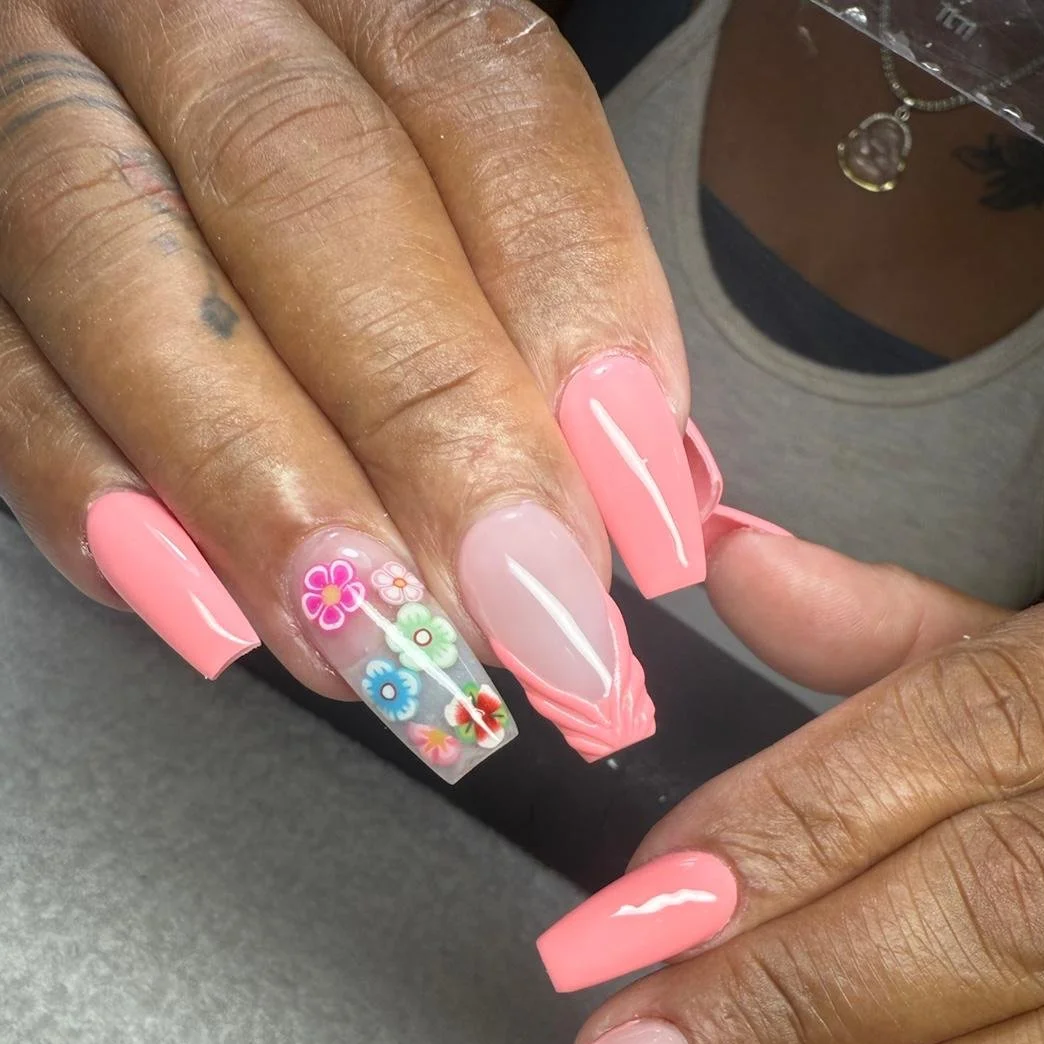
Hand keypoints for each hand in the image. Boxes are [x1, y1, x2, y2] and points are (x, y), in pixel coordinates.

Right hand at [0, 0, 703, 776]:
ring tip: (372, 644)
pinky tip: (210, 612)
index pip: (478, 97)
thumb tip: (646, 490)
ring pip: (118, 267)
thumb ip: (544, 299)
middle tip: (519, 605)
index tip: (638, 511)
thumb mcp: (451, 181)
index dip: (574, 308)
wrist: (113, 95)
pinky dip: (96, 501)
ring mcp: (31, 104)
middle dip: (429, 422)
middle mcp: (182, 11)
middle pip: (301, 178)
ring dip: (260, 486)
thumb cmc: (320, 180)